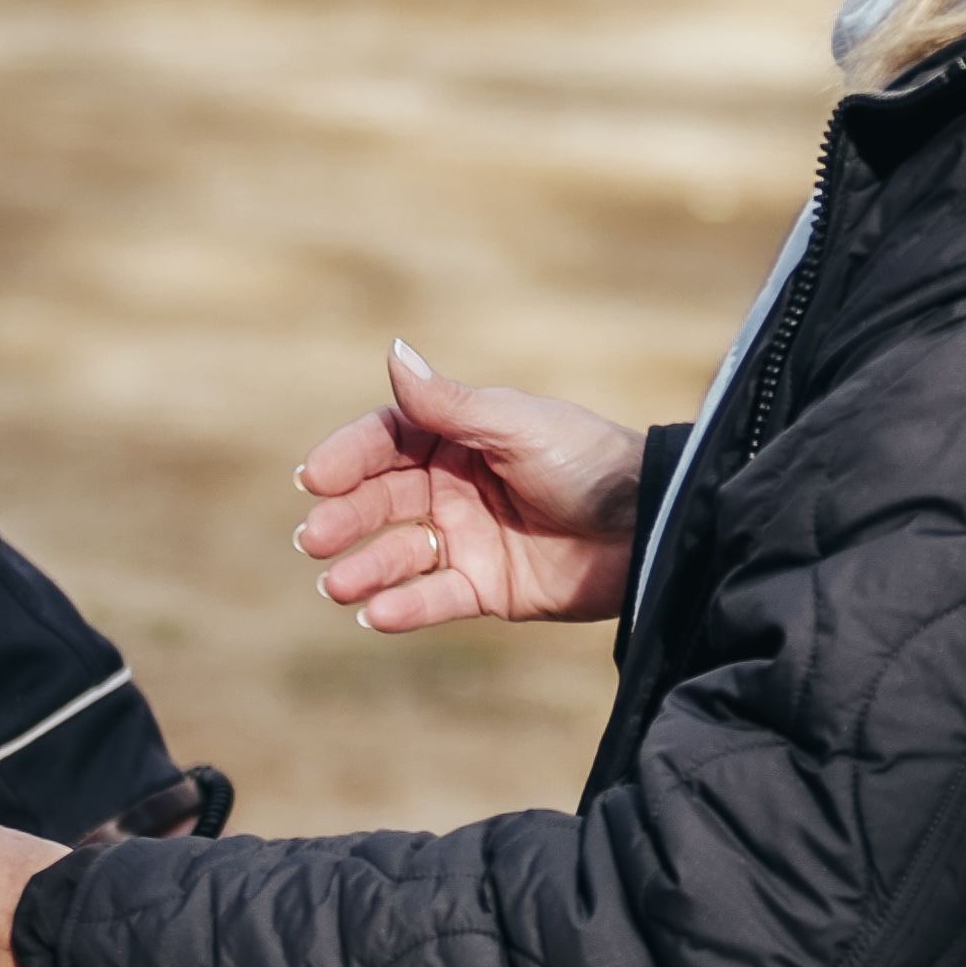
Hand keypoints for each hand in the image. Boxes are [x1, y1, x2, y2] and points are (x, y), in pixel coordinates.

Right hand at [295, 340, 641, 629]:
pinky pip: (436, 598)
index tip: (314, 477)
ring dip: (366, 568)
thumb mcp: (516, 426)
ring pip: (401, 553)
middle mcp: (456, 486)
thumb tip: (393, 353)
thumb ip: (449, 404)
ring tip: (337, 585)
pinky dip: (405, 606)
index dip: (347, 458)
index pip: (386, 441)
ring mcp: (469, 538)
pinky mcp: (488, 588)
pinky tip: (378, 613)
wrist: (652, 525)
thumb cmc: (589, 461)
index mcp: (460, 436)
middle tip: (313, 539)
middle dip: (346, 519)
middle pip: (383, 500)